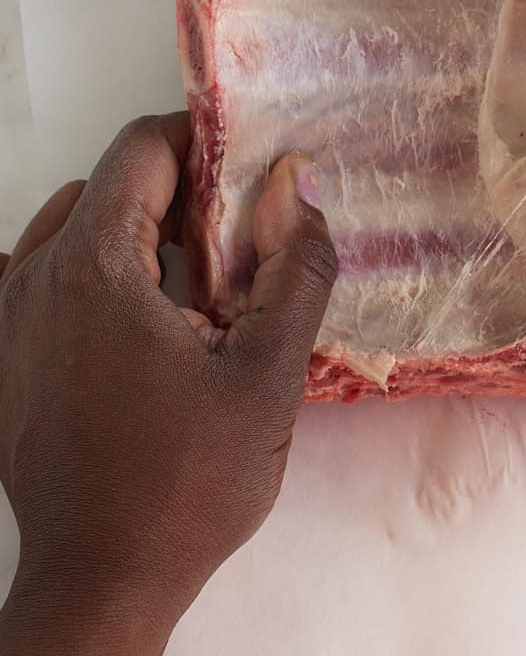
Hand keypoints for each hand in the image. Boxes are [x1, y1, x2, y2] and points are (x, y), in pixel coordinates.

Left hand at [0, 115, 336, 654]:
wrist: (101, 583)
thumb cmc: (182, 488)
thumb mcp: (268, 375)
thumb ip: (295, 268)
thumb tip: (297, 189)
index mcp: (94, 268)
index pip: (142, 148)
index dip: (204, 141)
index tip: (251, 168)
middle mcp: (35, 279)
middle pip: (114, 187)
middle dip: (184, 195)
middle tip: (243, 243)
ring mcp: (8, 320)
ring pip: (82, 228)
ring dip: (144, 236)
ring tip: (202, 293)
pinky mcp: (4, 358)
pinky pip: (53, 276)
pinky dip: (104, 275)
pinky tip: (152, 329)